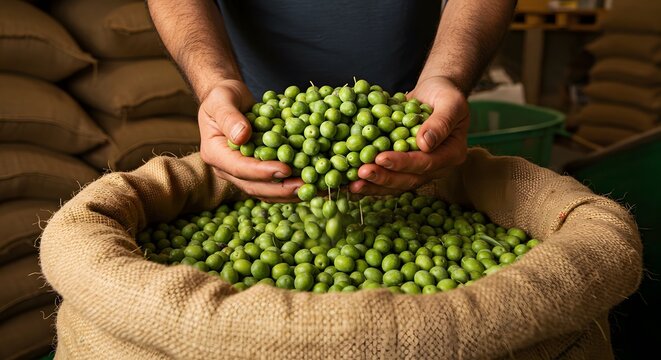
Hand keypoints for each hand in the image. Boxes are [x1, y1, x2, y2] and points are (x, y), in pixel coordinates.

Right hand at [198, 80, 302, 201]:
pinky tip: (311, 185)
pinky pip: (273, 184)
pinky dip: (291, 186)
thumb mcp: (222, 99)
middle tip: (304, 187)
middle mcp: (227, 168)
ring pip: (265, 191)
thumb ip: (229, 117)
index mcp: (215, 153)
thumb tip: (242, 136)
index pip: (240, 167)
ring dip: (289, 193)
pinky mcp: (256, 172)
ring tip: (312, 189)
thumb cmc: (223, 96)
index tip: (285, 169)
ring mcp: (242, 173)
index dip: (262, 171)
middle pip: (254, 186)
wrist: (229, 100)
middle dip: (280, 189)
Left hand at [349, 76, 468, 194]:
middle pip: (409, 179)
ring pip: (395, 183)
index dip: (403, 163)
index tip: (381, 158)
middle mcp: (435, 167)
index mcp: (451, 154)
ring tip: (352, 184)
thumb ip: (441, 122)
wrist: (433, 93)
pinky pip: (386, 176)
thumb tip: (424, 143)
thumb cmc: (444, 94)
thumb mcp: (450, 102)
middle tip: (361, 172)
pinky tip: (349, 182)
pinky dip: (368, 180)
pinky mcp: (402, 167)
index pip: (426, 163)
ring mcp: (417, 169)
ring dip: (373, 185)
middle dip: (384, 177)